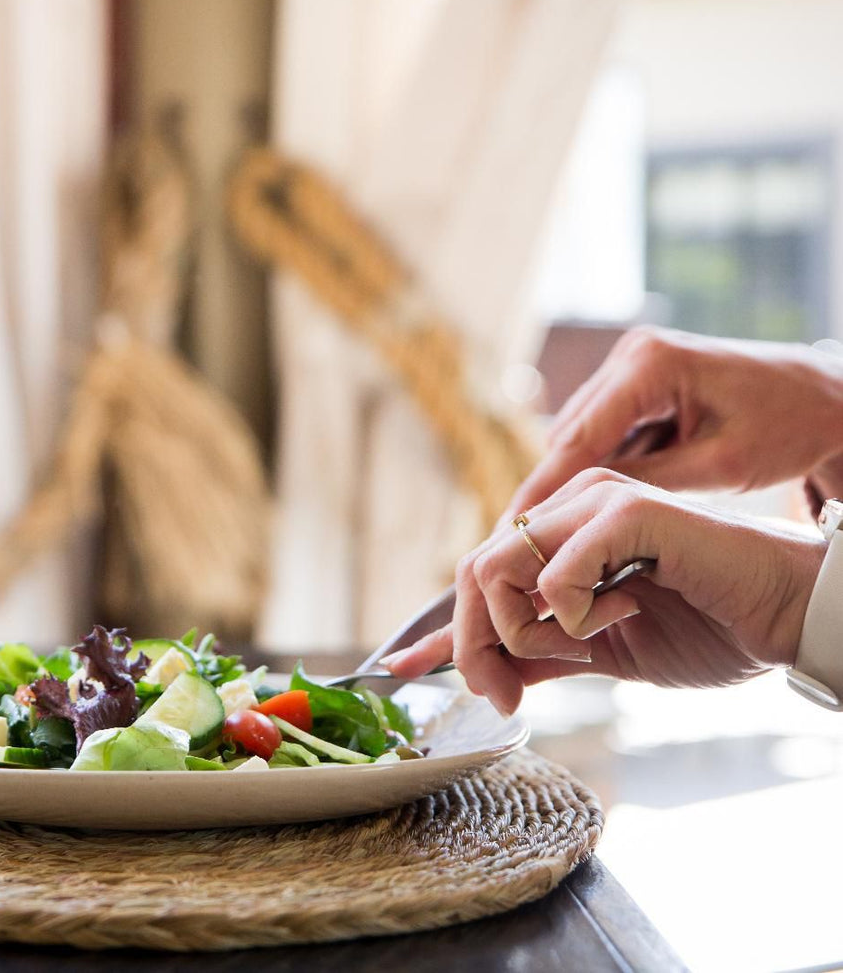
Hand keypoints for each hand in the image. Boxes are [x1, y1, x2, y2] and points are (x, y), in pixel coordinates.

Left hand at [384, 469, 823, 714]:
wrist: (786, 618)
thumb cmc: (709, 626)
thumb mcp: (604, 650)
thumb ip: (542, 652)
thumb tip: (481, 672)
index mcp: (561, 531)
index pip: (476, 573)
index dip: (444, 629)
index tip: (410, 671)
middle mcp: (569, 505)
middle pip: (473, 571)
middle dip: (476, 643)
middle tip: (508, 692)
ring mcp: (596, 503)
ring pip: (499, 568)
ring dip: (525, 630)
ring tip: (583, 643)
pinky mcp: (630, 514)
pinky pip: (556, 570)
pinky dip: (572, 612)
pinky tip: (620, 614)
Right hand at [507, 327, 842, 517]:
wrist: (831, 397)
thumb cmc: (789, 429)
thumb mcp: (719, 468)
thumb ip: (646, 483)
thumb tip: (578, 510)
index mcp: (650, 364)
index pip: (579, 436)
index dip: (542, 487)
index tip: (511, 529)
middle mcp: (632, 355)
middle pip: (571, 432)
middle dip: (550, 486)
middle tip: (521, 540)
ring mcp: (634, 363)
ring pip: (582, 431)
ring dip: (574, 476)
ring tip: (551, 530)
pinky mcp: (641, 378)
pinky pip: (605, 427)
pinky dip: (601, 462)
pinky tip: (591, 503)